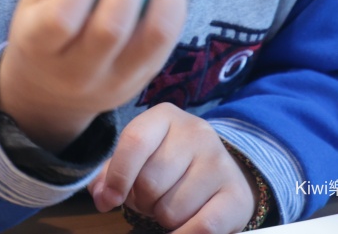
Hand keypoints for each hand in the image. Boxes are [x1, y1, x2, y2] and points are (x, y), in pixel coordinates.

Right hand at [0, 0, 186, 152]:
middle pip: (109, 32)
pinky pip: (166, 45)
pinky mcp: (139, 83)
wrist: (48, 92)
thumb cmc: (42, 26)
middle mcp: (75, 73)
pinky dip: (174, 8)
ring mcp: (112, 83)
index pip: (60, 20)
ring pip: (150, 41)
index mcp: (38, 45)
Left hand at [89, 104, 256, 233]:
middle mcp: (196, 132)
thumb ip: (114, 172)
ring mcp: (219, 162)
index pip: (135, 141)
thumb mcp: (142, 156)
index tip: (108, 200)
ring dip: (165, 219)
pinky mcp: (236, 194)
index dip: (117, 176)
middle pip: (150, 182)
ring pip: (171, 210)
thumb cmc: (171, 164)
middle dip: (143, 201)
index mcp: (165, 116)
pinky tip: (183, 228)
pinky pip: (202, 228)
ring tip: (173, 204)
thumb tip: (101, 194)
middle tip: (153, 198)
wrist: (221, 172)